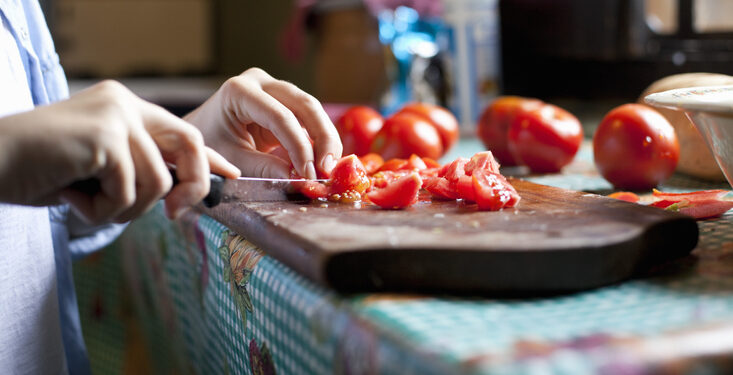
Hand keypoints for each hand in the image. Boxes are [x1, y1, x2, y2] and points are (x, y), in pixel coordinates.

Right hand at [0, 80, 239, 222]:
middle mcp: (123, 104)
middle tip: (176, 215)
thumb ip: (137, 170)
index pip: (180, 130)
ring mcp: (114, 116)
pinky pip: (128, 192)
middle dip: (193, 185)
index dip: (208, 156)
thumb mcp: (98, 169)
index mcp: (123, 107)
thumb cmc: (38, 170)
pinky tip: (70, 197)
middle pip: (189, 143)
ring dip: (124, 208)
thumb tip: (178, 192)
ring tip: (85, 201)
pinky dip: (101, 210)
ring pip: (156, 182)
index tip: (232, 174)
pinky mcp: (103, 136)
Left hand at [185, 68, 341, 178]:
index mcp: (240, 91)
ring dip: (325, 139)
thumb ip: (264, 168)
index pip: (280, 117)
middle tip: (329, 169)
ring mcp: (274, 88)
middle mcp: (260, 82)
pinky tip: (324, 162)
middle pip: (304, 105)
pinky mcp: (284, 101)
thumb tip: (299, 178)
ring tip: (329, 169)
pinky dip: (319, 140)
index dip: (299, 146)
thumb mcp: (233, 160)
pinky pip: (309, 118)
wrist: (200, 133)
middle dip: (322, 138)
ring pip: (312, 110)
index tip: (309, 174)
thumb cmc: (210, 145)